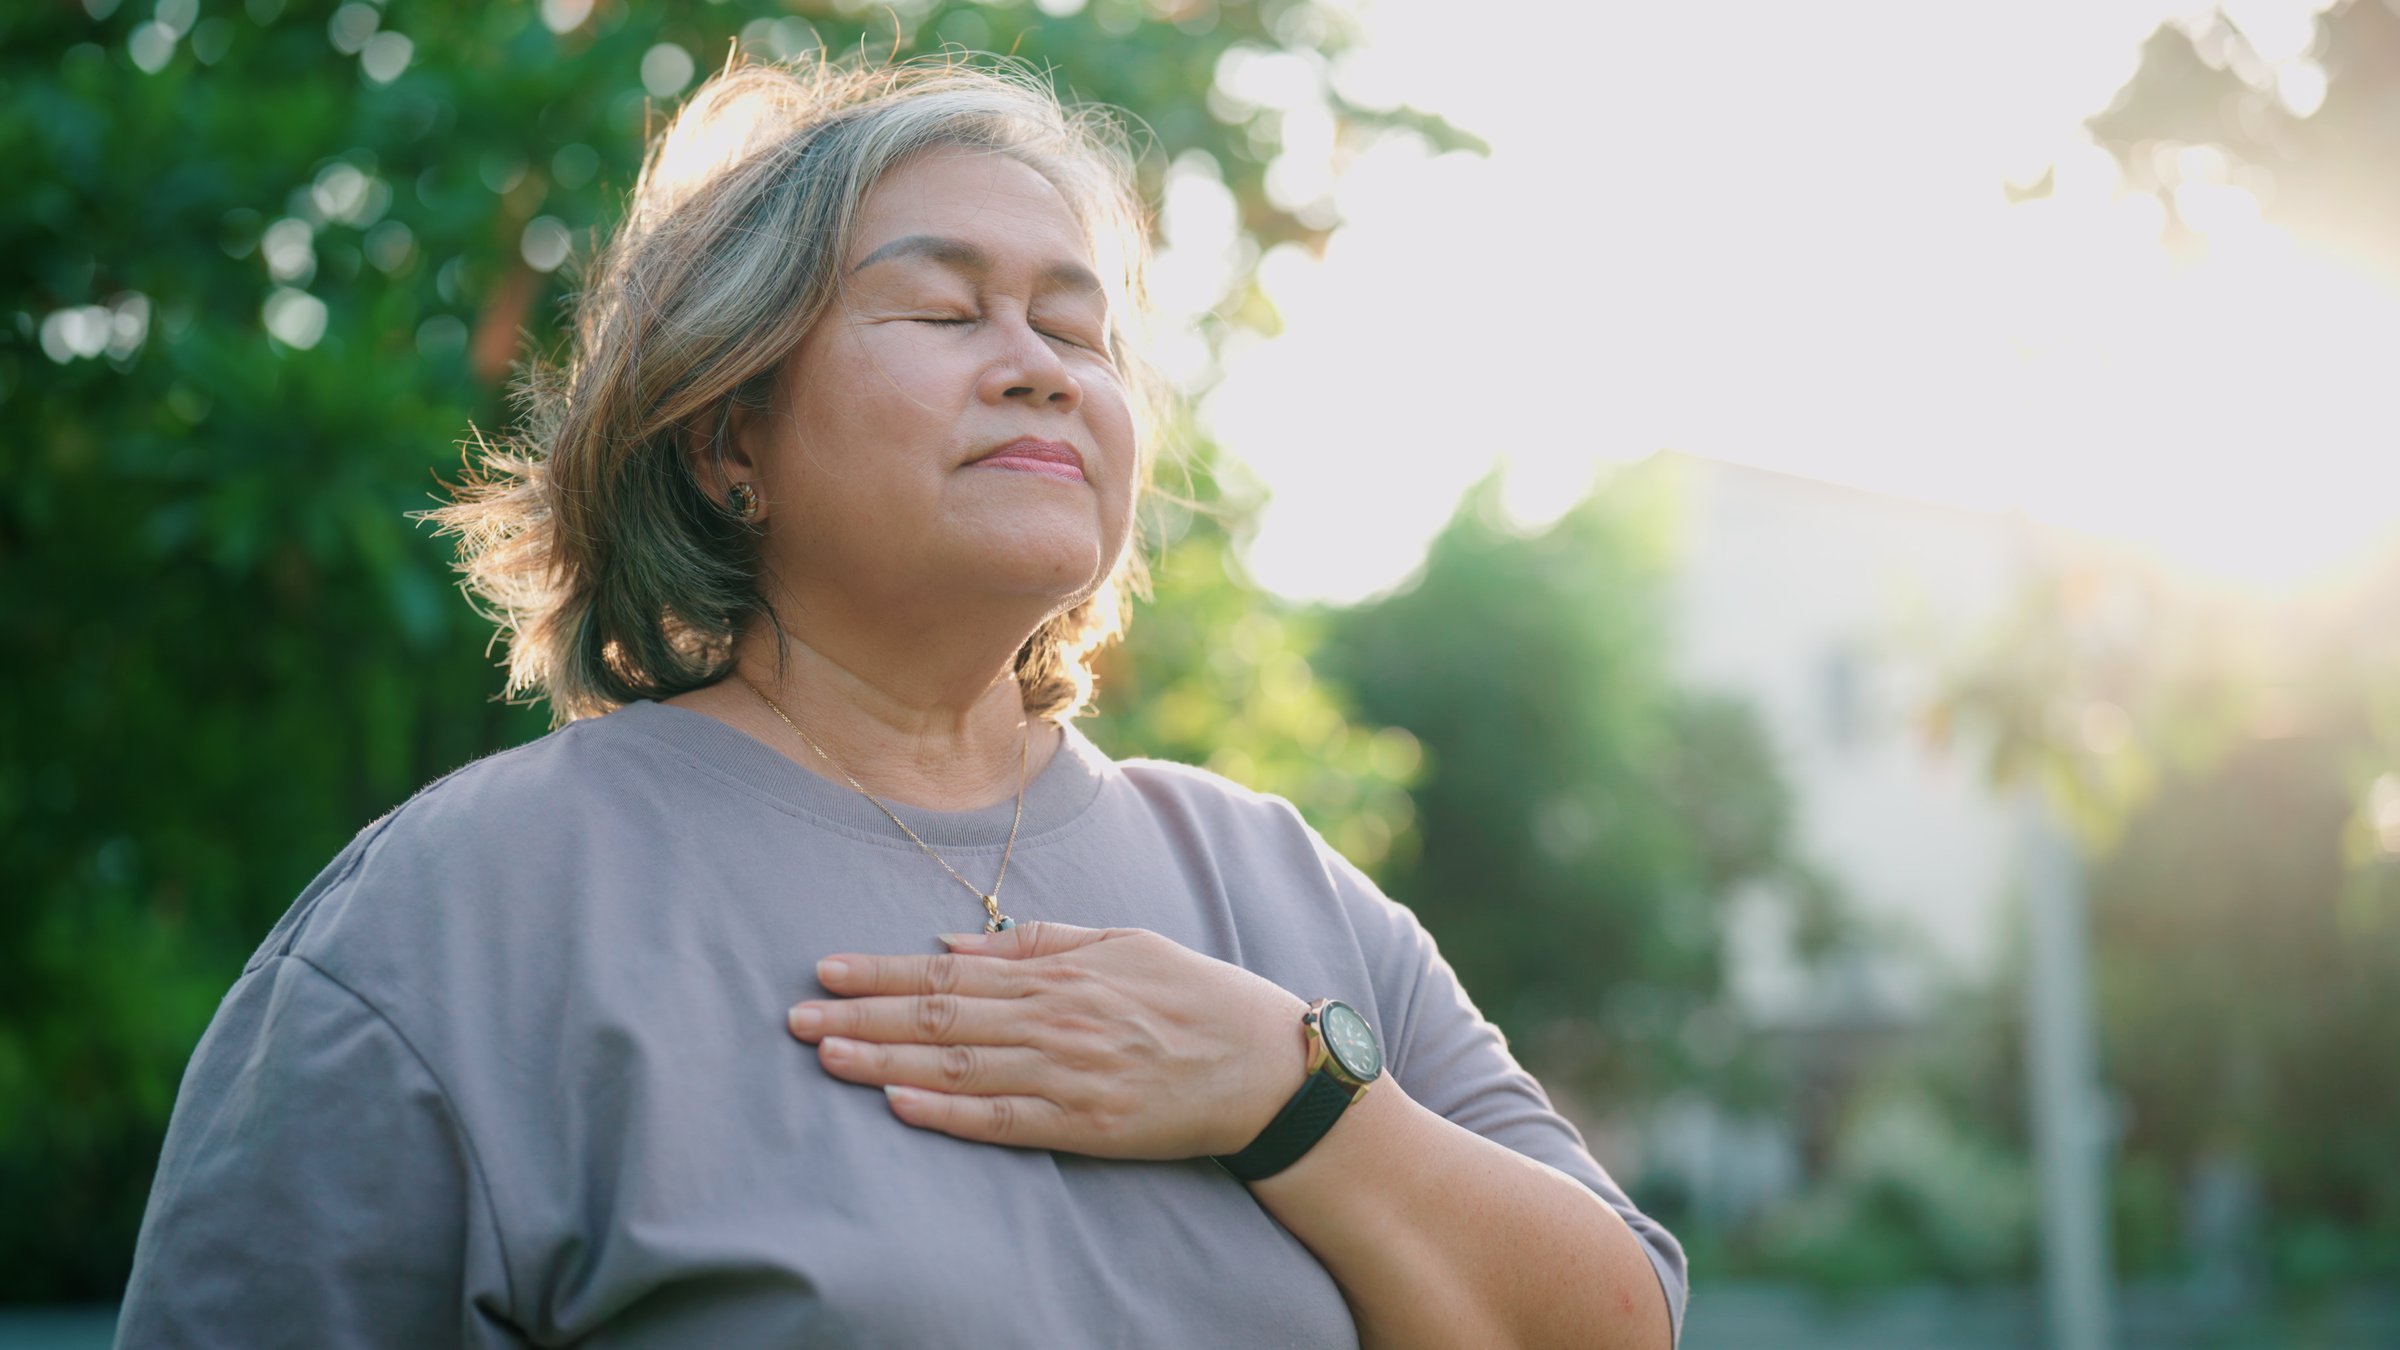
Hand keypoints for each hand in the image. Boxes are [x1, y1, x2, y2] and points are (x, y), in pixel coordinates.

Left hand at [786, 922, 1312, 1159]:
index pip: (951, 972)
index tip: (826, 968)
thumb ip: (1039, 944)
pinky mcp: (1086, 1124)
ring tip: (825, 1054)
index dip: (883, 971)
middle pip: (940, 1017)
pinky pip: (1003, 1121)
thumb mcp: (1124, 944)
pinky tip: (899, 1105)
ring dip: (886, 1061)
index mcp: (1061, 974)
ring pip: (959, 1067)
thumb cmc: (1195, 997)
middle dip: (862, 1015)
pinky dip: (947, 1113)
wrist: (1265, 1066)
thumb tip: (954, 944)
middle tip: (795, 1016)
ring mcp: (1069, 1075)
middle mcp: (1056, 1020)